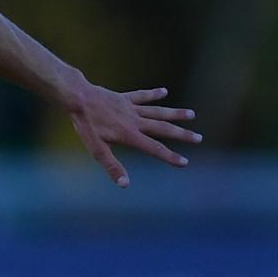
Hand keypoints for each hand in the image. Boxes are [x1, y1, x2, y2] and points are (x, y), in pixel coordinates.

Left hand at [69, 86, 201, 187]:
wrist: (78, 98)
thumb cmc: (86, 126)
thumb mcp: (97, 150)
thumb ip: (112, 166)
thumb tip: (125, 184)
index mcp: (130, 135)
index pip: (155, 148)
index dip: (170, 156)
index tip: (185, 162)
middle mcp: (135, 121)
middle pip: (163, 128)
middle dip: (181, 134)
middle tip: (199, 138)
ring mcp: (131, 108)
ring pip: (158, 111)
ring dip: (175, 114)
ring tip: (191, 114)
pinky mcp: (124, 98)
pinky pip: (142, 96)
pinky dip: (153, 94)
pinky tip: (164, 91)